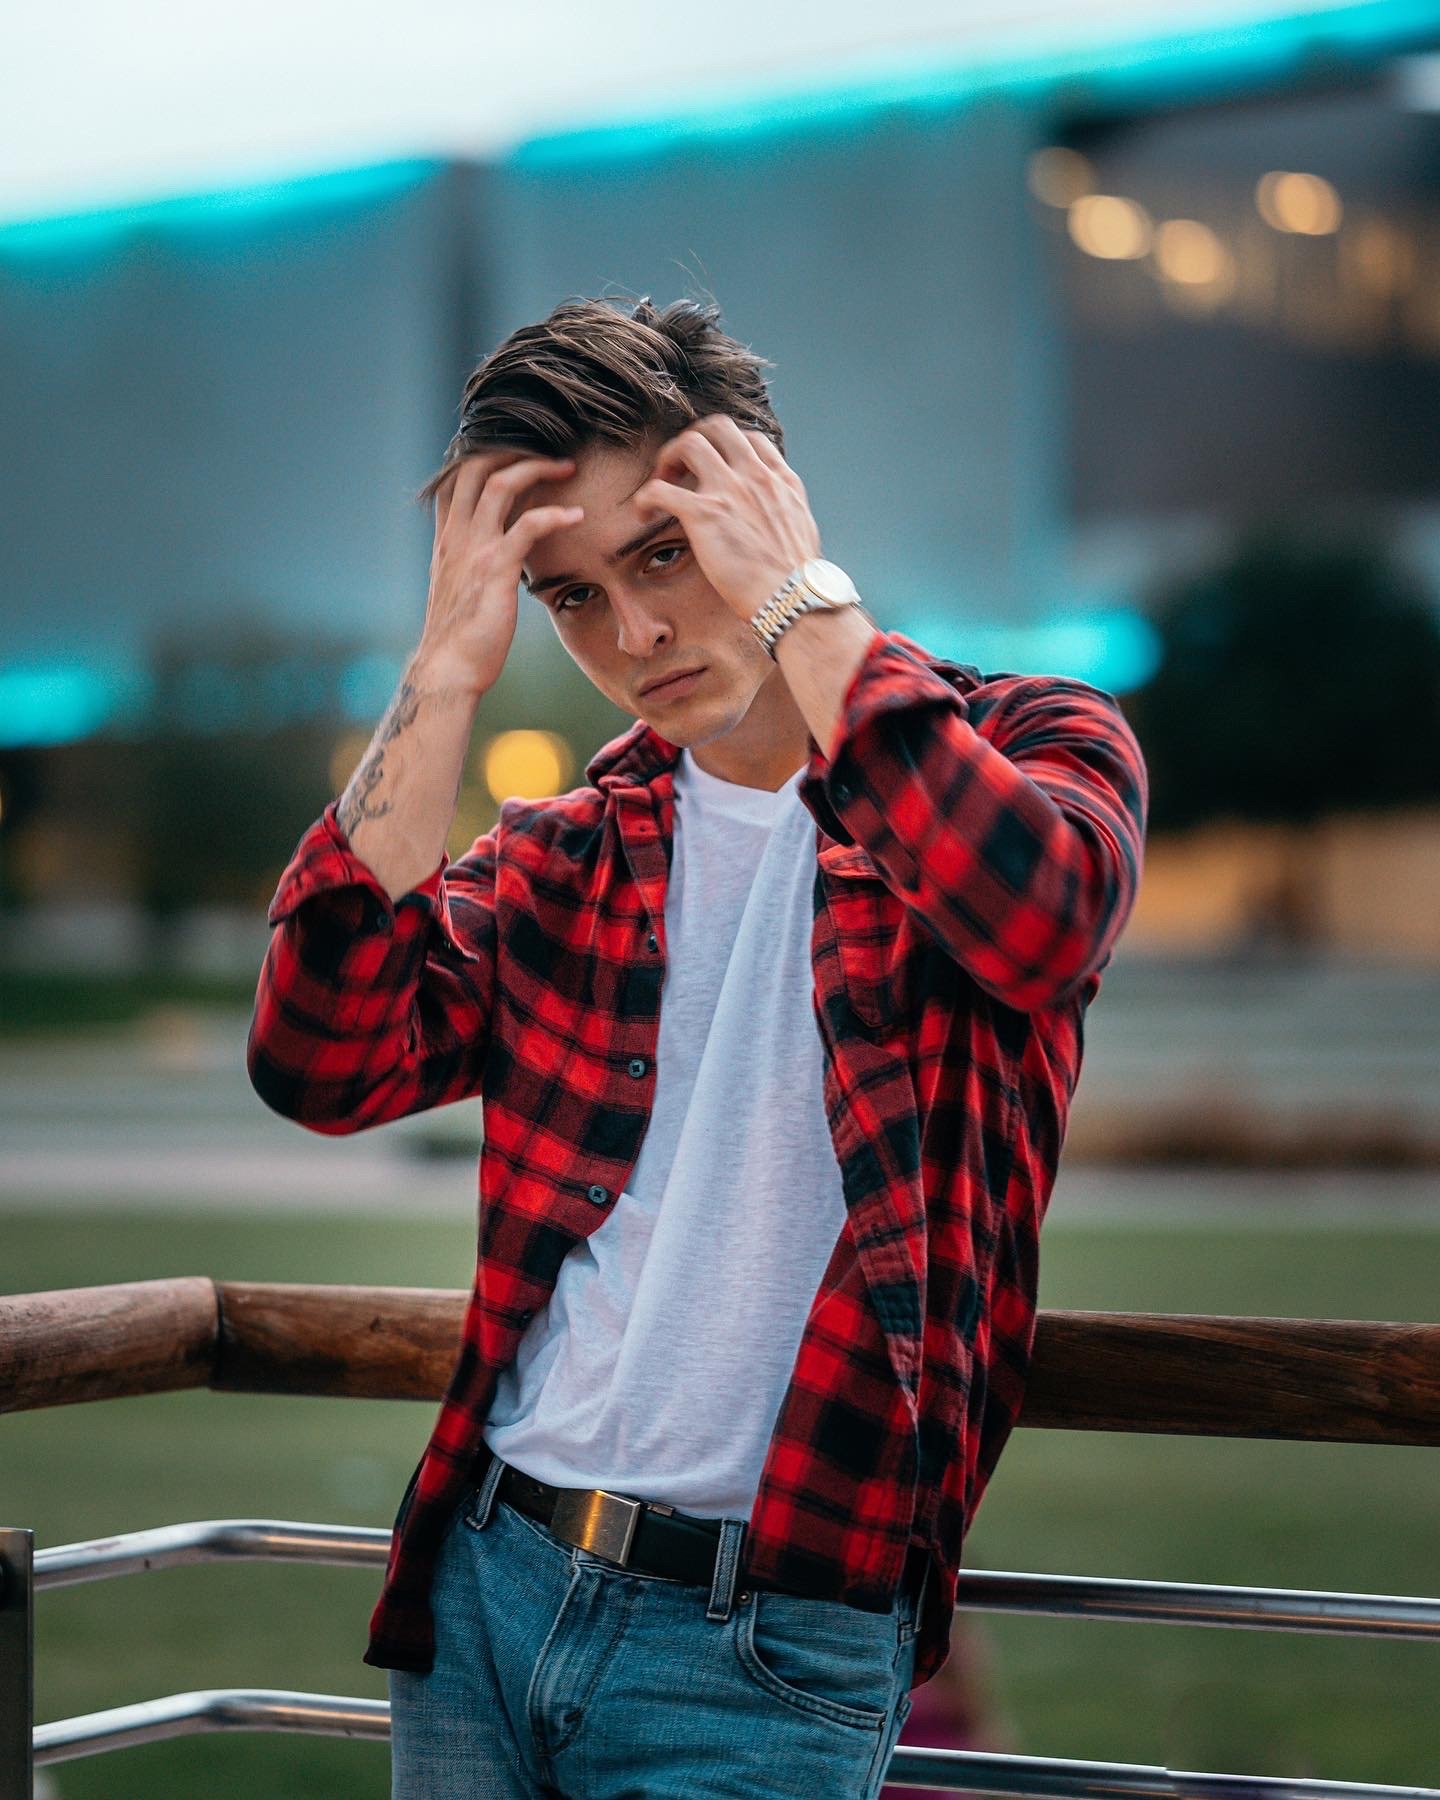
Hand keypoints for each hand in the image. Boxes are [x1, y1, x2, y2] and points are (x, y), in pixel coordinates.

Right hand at [415, 450, 582, 693]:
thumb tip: (494, 563)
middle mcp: (456, 536)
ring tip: (567, 467)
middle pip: (476, 466)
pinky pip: (529, 525)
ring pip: (501, 484)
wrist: (448, 669)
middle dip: (513, 449)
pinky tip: (576, 515)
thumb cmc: (459, 639)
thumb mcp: (459, 593)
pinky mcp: (497, 567)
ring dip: (537, 468)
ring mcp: (475, 549)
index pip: (454, 480)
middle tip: (548, 452)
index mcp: (446, 541)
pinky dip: (556, 514)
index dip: (480, 455)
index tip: (512, 450)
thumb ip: (470, 568)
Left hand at [632, 416, 821, 622]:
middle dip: (694, 440)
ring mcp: (729, 490)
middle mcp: (754, 476)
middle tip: (681, 467)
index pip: (750, 439)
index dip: (726, 447)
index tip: (714, 466)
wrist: (793, 599)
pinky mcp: (703, 513)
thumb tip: (773, 518)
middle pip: (718, 427)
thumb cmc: (797, 581)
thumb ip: (783, 512)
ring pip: (689, 443)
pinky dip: (645, 497)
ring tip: (661, 482)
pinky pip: (660, 489)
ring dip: (668, 457)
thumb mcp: (802, 530)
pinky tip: (643, 513)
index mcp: (780, 480)